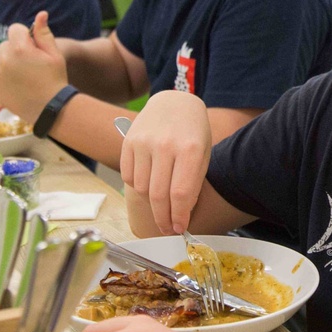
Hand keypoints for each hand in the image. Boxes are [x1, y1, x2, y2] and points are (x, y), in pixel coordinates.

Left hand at [0, 11, 67, 122]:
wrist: (50, 108)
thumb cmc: (55, 79)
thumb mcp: (55, 54)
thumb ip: (44, 34)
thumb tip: (41, 14)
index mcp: (20, 48)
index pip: (15, 29)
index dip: (26, 37)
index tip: (34, 49)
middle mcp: (4, 59)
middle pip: (5, 45)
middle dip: (16, 51)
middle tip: (31, 66)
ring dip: (8, 64)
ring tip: (24, 78)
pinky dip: (2, 80)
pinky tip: (17, 87)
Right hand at [120, 90, 211, 234]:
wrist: (174, 102)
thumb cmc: (193, 132)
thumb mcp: (203, 154)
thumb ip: (193, 184)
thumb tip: (180, 215)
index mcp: (190, 149)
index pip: (181, 194)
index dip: (179, 217)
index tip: (180, 229)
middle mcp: (165, 145)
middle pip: (159, 196)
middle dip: (163, 219)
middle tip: (168, 229)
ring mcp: (144, 142)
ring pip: (142, 189)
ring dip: (151, 204)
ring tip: (161, 205)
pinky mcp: (128, 142)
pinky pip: (128, 177)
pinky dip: (138, 187)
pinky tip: (149, 185)